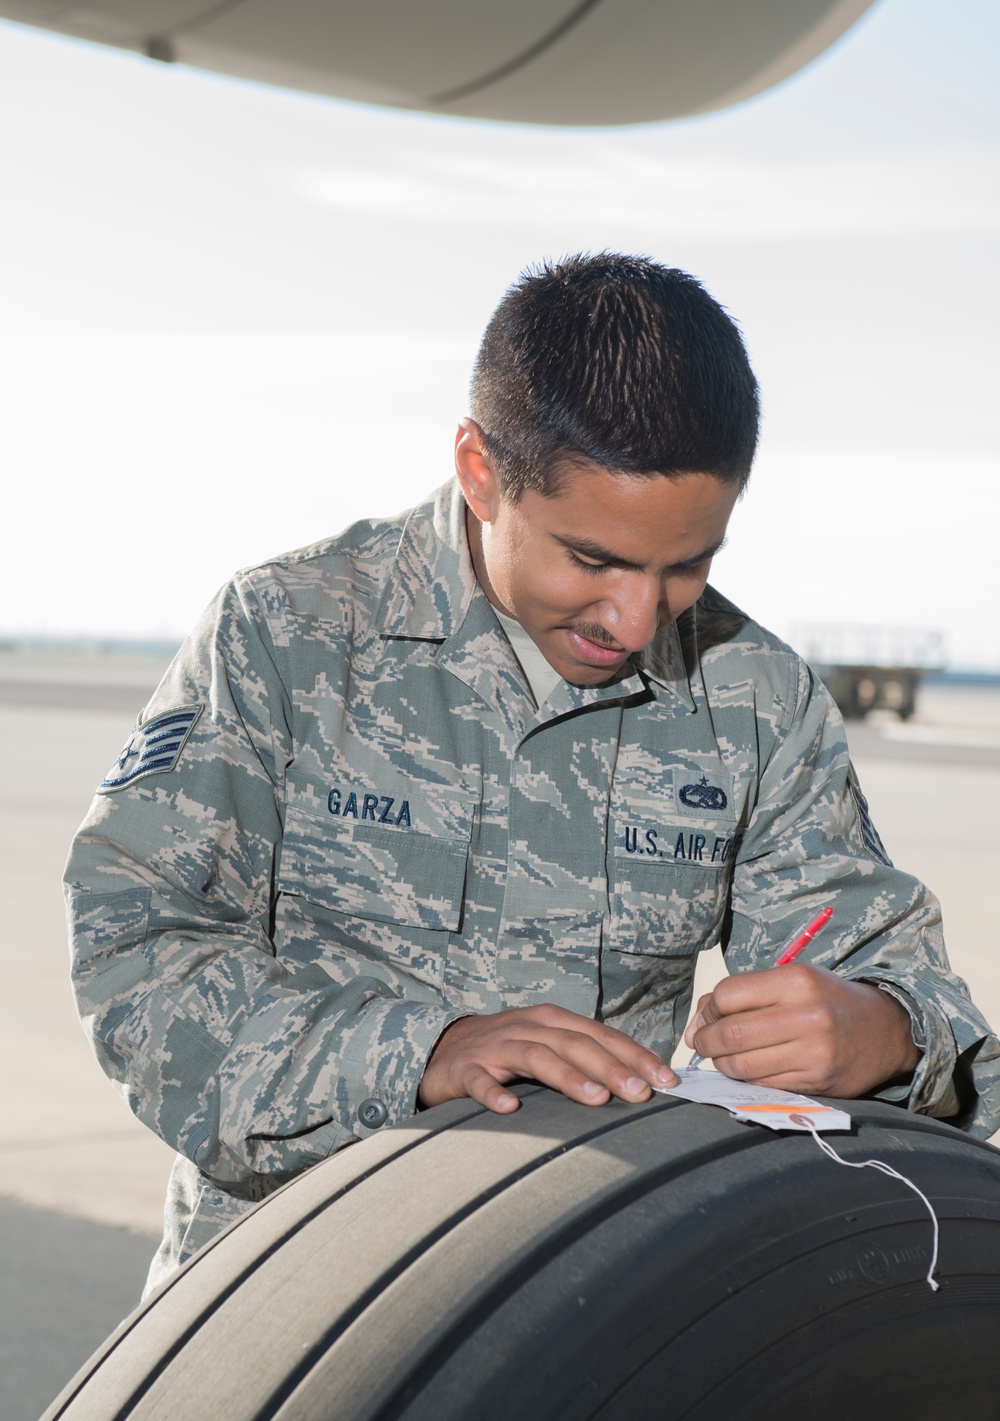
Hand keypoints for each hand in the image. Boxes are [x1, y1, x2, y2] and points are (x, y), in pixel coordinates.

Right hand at [418, 1004, 676, 1113]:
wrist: (443, 1049)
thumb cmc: (508, 1052)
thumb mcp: (548, 1047)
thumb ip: (586, 1059)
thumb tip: (641, 1083)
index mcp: (553, 1020)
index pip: (601, 1035)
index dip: (634, 1055)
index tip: (667, 1080)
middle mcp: (527, 1027)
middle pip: (574, 1043)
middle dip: (611, 1067)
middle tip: (641, 1093)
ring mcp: (495, 1047)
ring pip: (535, 1057)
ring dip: (567, 1076)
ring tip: (596, 1099)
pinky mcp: (464, 1069)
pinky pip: (479, 1081)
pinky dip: (494, 1092)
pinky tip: (512, 1108)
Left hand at [684, 964, 919, 1097]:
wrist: (886, 1030)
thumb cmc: (828, 1000)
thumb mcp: (792, 980)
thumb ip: (744, 996)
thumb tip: (695, 1026)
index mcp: (797, 981)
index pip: (728, 995)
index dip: (708, 1010)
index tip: (708, 1018)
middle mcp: (807, 1015)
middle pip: (731, 1033)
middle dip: (705, 1041)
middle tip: (702, 1043)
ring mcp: (814, 1052)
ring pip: (742, 1065)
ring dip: (721, 1064)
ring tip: (723, 1057)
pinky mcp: (817, 1081)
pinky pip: (763, 1084)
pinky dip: (745, 1079)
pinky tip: (749, 1069)